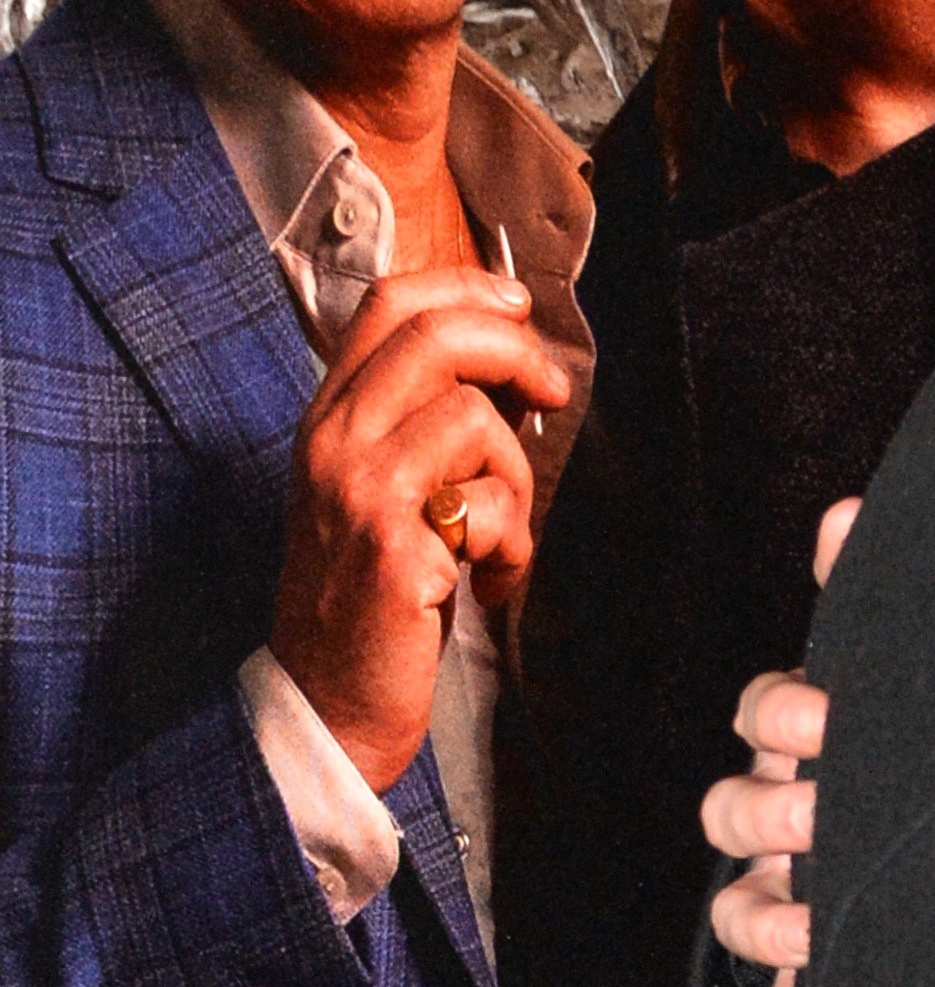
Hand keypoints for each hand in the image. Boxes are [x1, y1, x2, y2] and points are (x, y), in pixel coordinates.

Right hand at [269, 265, 569, 791]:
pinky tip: (489, 583)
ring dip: (517, 479)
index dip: (467, 288)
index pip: (389, 303)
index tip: (521, 308)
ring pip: (474, 417)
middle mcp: (332, 441)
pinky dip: (512, 546)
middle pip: (436, 334)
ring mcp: (355, 490)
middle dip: (517, 354)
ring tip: (500, 538)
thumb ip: (426, 423)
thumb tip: (516, 366)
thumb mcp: (387, 489)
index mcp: (330, 418)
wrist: (329, 698)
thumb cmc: (377, 595)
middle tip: (552, 397)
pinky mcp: (390, 544)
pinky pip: (488, 504)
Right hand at [702, 495, 856, 986]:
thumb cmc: (918, 741)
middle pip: (734, 808)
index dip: (785, 714)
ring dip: (771, 910)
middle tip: (829, 811)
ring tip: (824, 915)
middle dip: (773, 810)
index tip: (831, 718)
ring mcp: (784, 889)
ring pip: (738, 902)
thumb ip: (872, 595)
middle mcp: (783, 810)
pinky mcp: (801, 963)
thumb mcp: (903, 676)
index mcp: (810, 737)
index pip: (765, 711)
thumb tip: (848, 510)